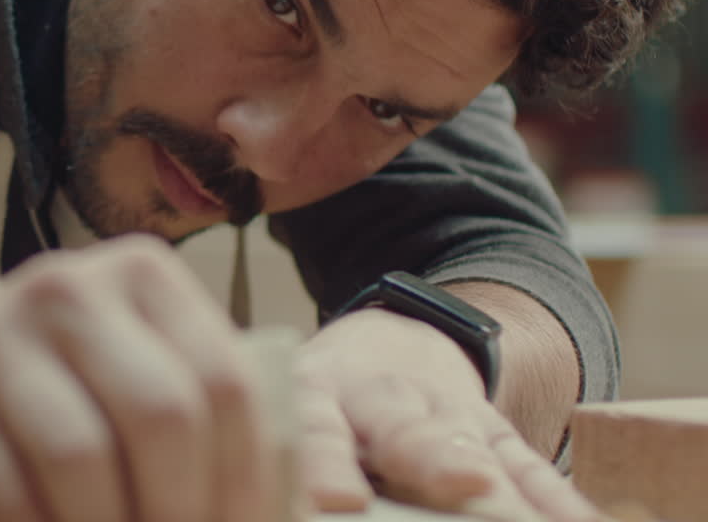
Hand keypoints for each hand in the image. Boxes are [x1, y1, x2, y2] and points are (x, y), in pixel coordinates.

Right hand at [0, 235, 279, 521]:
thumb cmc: (72, 372)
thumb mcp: (145, 363)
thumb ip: (215, 420)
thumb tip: (305, 513)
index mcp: (143, 276)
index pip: (226, 384)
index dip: (249, 483)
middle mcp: (70, 290)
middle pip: (162, 416)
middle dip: (186, 512)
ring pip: (82, 457)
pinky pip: (5, 493)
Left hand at [295, 307, 603, 520]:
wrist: (384, 345)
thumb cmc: (325, 404)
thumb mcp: (296, 411)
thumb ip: (303, 457)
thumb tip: (296, 510)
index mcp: (317, 398)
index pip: (318, 430)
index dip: (326, 462)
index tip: (340, 499)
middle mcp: (382, 400)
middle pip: (406, 431)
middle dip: (433, 461)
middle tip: (461, 483)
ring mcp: (444, 411)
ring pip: (473, 446)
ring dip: (501, 483)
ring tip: (518, 514)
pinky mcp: (494, 430)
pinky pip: (526, 463)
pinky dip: (553, 496)